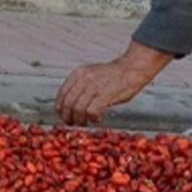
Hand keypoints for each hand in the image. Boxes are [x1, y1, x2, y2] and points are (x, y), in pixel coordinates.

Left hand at [56, 42, 172, 124]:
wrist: (131, 68)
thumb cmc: (113, 75)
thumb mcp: (91, 74)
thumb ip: (79, 85)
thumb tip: (70, 103)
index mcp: (78, 74)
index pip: (62, 93)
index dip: (60, 108)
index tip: (63, 115)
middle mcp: (84, 79)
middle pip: (68, 103)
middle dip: (68, 117)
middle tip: (72, 123)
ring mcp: (94, 87)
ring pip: (78, 109)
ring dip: (80, 120)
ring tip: (85, 122)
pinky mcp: (105, 94)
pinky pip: (92, 111)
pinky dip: (93, 118)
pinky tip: (97, 119)